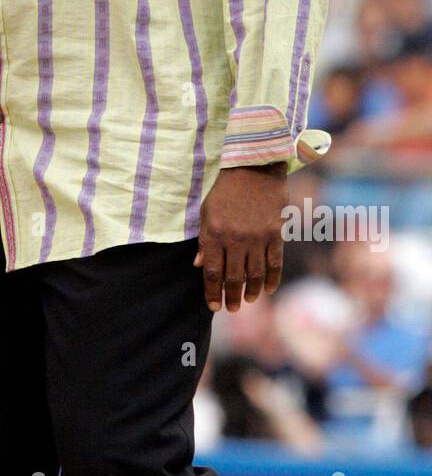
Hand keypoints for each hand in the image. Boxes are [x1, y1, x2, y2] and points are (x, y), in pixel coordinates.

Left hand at [194, 163, 287, 312]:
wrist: (253, 167)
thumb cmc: (225, 190)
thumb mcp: (207, 212)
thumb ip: (204, 240)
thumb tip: (199, 266)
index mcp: (215, 234)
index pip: (212, 273)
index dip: (212, 293)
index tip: (213, 306)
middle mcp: (236, 239)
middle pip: (234, 278)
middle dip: (232, 297)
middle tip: (232, 308)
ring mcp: (257, 237)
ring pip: (255, 275)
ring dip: (252, 291)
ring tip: (248, 300)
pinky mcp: (275, 233)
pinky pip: (275, 263)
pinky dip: (272, 280)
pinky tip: (268, 289)